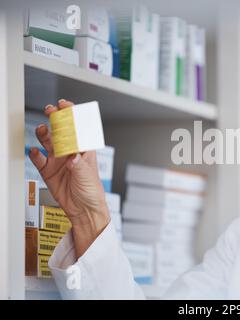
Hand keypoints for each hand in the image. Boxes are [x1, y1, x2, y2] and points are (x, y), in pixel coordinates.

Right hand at [29, 99, 109, 257]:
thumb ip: (79, 166)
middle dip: (57, 119)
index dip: (73, 116)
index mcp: (84, 151)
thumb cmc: (92, 192)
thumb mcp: (87, 178)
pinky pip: (38, 160)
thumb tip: (73, 157)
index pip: (79, 129)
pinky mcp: (48, 172)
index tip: (65, 105)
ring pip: (49, 142)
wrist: (84, 210)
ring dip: (44, 134)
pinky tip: (34, 152)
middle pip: (62, 131)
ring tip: (41, 129)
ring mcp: (58, 161)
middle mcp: (70, 153)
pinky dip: (35, 155)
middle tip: (50, 110)